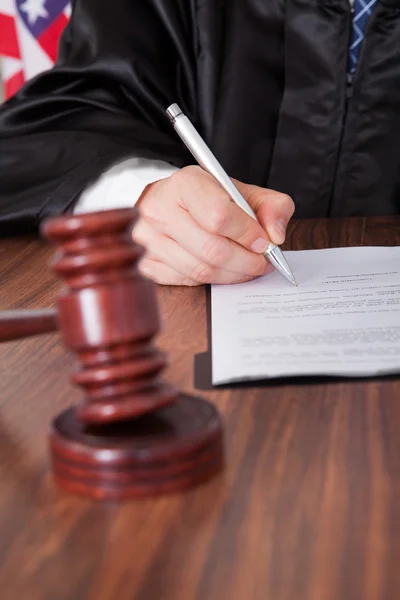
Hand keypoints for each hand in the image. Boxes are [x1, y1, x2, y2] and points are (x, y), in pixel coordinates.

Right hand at [132, 166, 293, 285]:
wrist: (174, 203)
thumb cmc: (210, 198)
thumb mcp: (244, 192)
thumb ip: (272, 206)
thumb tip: (276, 236)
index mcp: (185, 184)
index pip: (219, 216)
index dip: (247, 234)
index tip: (263, 242)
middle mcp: (159, 209)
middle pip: (211, 249)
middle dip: (246, 261)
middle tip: (262, 263)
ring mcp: (149, 239)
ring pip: (200, 270)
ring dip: (232, 275)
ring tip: (248, 268)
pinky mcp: (146, 262)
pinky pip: (187, 281)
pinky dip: (212, 280)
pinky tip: (224, 271)